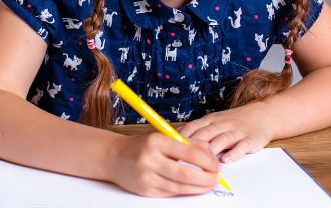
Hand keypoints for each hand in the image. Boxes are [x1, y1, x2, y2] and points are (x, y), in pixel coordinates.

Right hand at [103, 132, 219, 196]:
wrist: (113, 157)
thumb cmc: (142, 146)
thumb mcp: (163, 137)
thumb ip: (188, 144)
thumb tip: (212, 157)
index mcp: (156, 141)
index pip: (190, 153)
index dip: (208, 162)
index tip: (216, 166)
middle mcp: (150, 159)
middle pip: (186, 174)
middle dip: (207, 179)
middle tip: (216, 179)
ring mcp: (147, 177)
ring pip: (180, 187)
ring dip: (199, 188)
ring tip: (208, 185)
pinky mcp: (145, 191)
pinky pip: (171, 193)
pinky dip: (185, 191)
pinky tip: (192, 188)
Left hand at [179, 103, 273, 163]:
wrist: (263, 115)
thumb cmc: (234, 122)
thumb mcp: (215, 122)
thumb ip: (198, 131)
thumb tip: (175, 143)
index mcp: (210, 120)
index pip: (192, 127)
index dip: (181, 137)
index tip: (169, 148)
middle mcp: (222, 124)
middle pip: (205, 134)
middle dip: (192, 146)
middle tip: (181, 159)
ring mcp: (236, 132)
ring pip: (221, 140)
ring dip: (211, 151)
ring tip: (201, 163)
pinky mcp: (250, 139)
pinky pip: (241, 146)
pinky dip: (234, 153)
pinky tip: (226, 161)